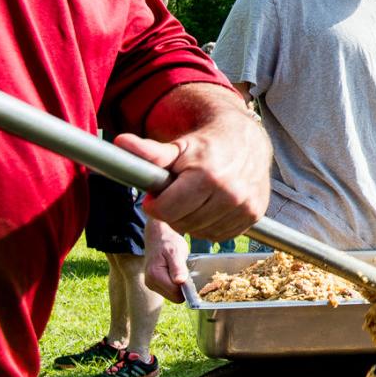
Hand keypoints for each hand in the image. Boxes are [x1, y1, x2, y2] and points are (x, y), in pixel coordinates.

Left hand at [118, 94, 270, 240]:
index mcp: (207, 176)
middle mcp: (230, 194)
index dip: (155, 205)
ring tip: (193, 200)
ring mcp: (244, 207)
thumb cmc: (208, 145)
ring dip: (191, 221)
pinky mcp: (254, 215)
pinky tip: (209, 208)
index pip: (168, 211)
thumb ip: (151, 152)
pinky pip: (220, 235)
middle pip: (183, 223)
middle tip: (175, 196)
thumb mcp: (179, 146)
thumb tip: (121, 142)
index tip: (156, 196)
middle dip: (173, 212)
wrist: (248, 141)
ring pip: (201, 232)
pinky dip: (210, 226)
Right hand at [143, 218, 192, 301]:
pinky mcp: (154, 284)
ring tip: (179, 269)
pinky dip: (175, 284)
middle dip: (183, 287)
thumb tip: (179, 281)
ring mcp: (152, 285)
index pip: (176, 293)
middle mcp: (150, 282)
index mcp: (155, 275)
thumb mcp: (175, 251)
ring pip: (173, 295)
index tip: (189, 274)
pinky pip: (170, 291)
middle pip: (174, 296)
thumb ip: (177, 267)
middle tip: (184, 270)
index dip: (186, 286)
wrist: (157, 236)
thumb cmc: (167, 241)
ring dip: (179, 285)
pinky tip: (175, 272)